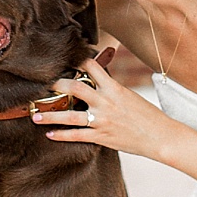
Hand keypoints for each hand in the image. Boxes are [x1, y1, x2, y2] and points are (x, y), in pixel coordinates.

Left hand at [33, 53, 174, 160]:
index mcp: (114, 88)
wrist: (161, 137)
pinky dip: (61, 135)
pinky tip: (50, 134)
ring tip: (35, 115)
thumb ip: (112, 88)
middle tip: (42, 85)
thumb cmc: (147, 116)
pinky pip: (77, 135)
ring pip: (70, 115)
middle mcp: (106, 102)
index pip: (93, 67)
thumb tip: (99, 77)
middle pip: (75, 88)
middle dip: (56, 85)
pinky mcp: (101, 136)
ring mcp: (102, 120)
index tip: (65, 59)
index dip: (78, 61)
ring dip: (50, 115)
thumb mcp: (130, 96)